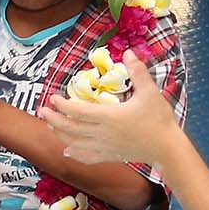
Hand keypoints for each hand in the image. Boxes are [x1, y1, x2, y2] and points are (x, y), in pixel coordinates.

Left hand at [40, 56, 178, 163]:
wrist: (167, 148)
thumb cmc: (159, 119)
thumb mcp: (150, 92)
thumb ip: (138, 72)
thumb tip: (129, 52)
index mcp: (109, 116)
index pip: (78, 111)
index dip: (62, 105)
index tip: (52, 97)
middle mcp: (102, 133)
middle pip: (70, 128)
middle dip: (53, 119)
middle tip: (41, 111)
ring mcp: (105, 147)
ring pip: (75, 143)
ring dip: (59, 134)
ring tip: (49, 125)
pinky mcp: (110, 156)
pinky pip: (87, 157)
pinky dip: (74, 153)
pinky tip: (67, 150)